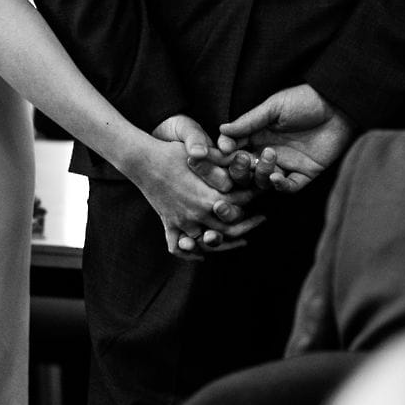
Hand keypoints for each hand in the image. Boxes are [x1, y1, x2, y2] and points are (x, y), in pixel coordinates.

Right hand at [136, 124, 262, 257]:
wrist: (142, 159)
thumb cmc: (173, 152)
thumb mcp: (203, 153)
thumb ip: (226, 160)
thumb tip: (247, 159)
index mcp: (209, 197)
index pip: (241, 203)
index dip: (254, 196)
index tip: (262, 192)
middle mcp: (198, 214)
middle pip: (231, 229)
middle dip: (249, 224)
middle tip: (261, 219)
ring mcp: (182, 222)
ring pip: (208, 243)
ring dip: (225, 243)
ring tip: (241, 238)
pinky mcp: (169, 224)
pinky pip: (179, 247)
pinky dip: (191, 253)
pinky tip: (202, 252)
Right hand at [217, 85, 354, 194]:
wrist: (339, 106)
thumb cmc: (306, 100)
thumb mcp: (274, 107)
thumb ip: (248, 121)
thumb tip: (221, 130)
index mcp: (258, 134)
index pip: (235, 149)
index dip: (226, 153)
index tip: (222, 151)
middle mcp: (268, 152)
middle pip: (245, 170)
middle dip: (239, 167)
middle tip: (242, 158)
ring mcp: (286, 164)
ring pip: (263, 181)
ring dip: (261, 173)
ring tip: (268, 157)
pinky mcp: (304, 174)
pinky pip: (288, 187)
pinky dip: (280, 186)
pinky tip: (277, 176)